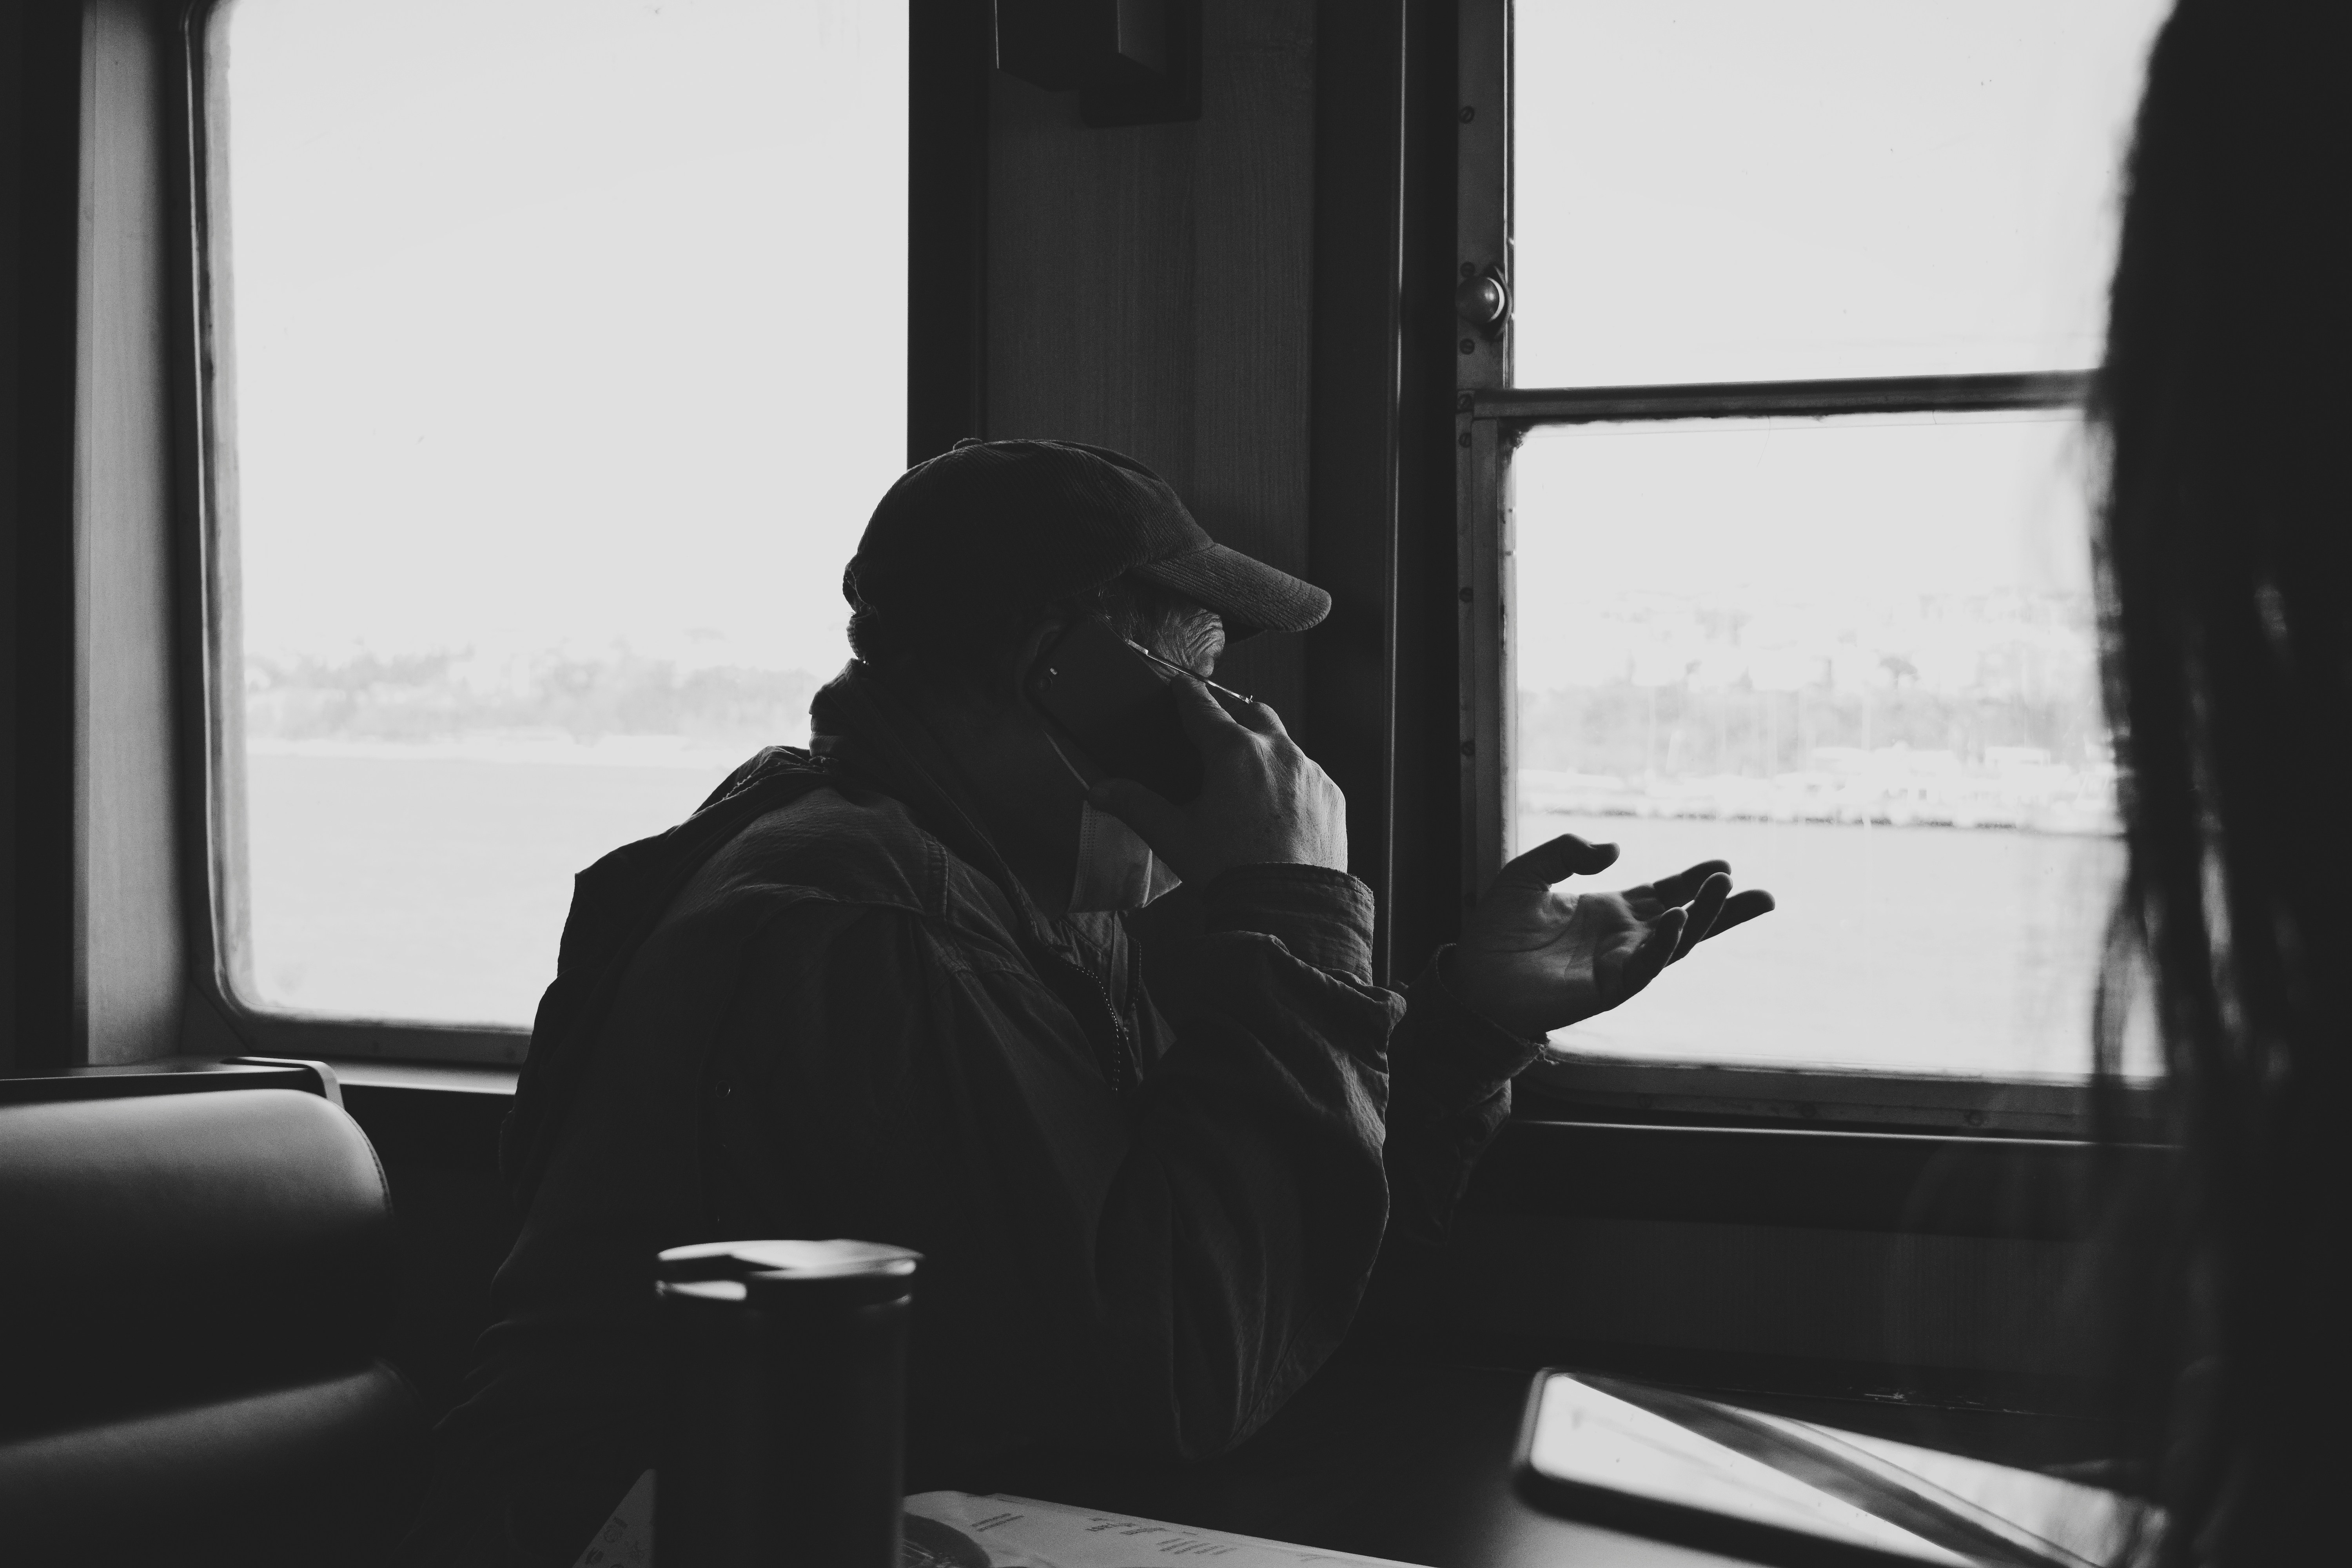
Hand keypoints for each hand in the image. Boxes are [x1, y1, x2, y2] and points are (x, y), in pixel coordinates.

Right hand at [1087, 680, 1346, 881]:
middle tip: (1213, 725)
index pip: (1202, 706)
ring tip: (1244, 772)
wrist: (1287, 908)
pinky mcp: (1331, 794)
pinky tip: (1274, 804)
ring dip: (1262, 747)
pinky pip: (1307, 773)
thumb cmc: (1230, 871)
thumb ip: (1135, 805)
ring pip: (1283, 741)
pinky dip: (1289, 778)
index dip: (1186, 692)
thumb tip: (1100, 791)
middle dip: (1230, 710)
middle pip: (1250, 710)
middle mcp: (1277, 750)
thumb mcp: (1173, 836)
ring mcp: (1309, 771)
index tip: (1181, 684)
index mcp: (1233, 751)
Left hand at [1449, 834, 1773, 1039]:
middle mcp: (1621, 939)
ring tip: (1725, 892)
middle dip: (1723, 909)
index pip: (1663, 894)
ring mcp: (1617, 965)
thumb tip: (1614, 850)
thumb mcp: (1527, 874)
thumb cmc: (1496, 931)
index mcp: (1608, 912)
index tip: (1725, 866)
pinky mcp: (1605, 989)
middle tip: (1763, 894)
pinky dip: (1662, 947)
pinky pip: (1643, 969)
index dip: (1693, 880)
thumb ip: (1566, 852)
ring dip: (1703, 920)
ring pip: (1674, 944)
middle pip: (1687, 921)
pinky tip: (1678, 924)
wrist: (1472, 977)